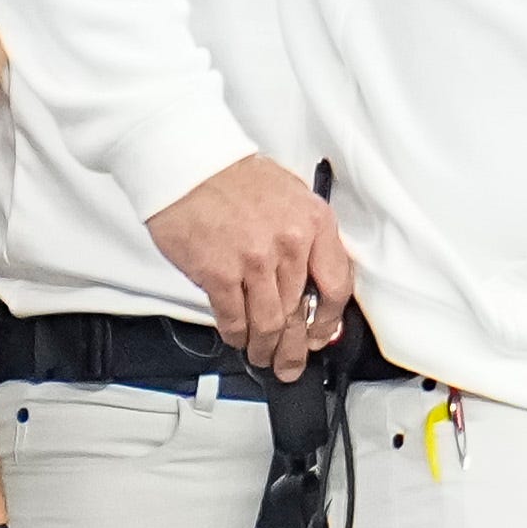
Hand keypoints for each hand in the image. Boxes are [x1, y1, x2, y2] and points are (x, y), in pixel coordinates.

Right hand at [145, 155, 351, 380]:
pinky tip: (237, 338)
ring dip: (265, 348)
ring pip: (269, 323)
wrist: (190, 163)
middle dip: (295, 348)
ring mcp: (255, 261)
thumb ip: (305, 240)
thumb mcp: (291, 198)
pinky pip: (234, 318)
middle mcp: (290, 244)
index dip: (329, 321)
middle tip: (291, 364)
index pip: (336, 286)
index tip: (321, 336)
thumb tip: (309, 284)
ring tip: (262, 357)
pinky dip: (236, 335)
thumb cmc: (235, 178)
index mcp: (314, 224)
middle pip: (300, 313)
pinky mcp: (219, 273)